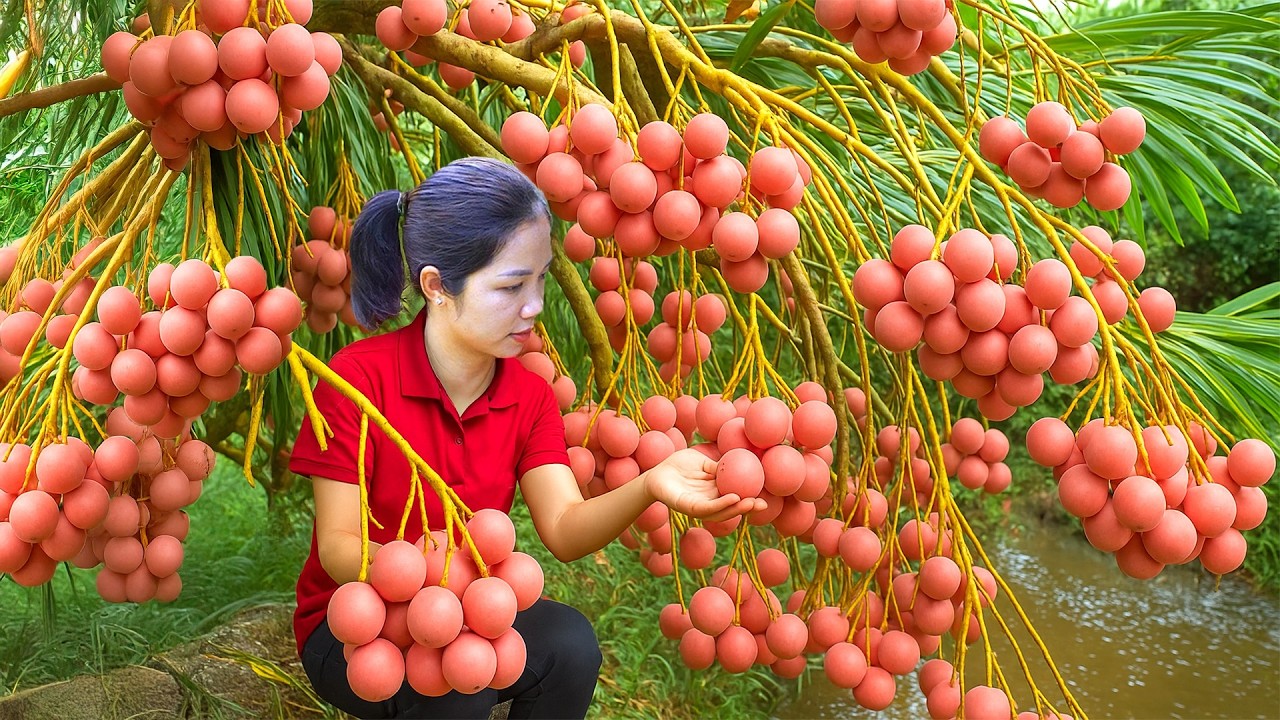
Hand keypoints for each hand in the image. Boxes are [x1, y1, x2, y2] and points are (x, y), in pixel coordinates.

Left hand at [644, 448, 767, 521]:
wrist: (658, 470)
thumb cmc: (680, 465)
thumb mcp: (704, 462)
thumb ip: (719, 466)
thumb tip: (740, 464)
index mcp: (714, 492)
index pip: (735, 498)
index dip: (749, 498)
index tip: (765, 497)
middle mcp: (709, 502)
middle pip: (731, 508)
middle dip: (747, 508)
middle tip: (763, 504)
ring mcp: (699, 506)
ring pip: (721, 511)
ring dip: (736, 508)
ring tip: (750, 502)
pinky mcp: (687, 506)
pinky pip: (706, 508)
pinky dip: (720, 504)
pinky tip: (732, 497)